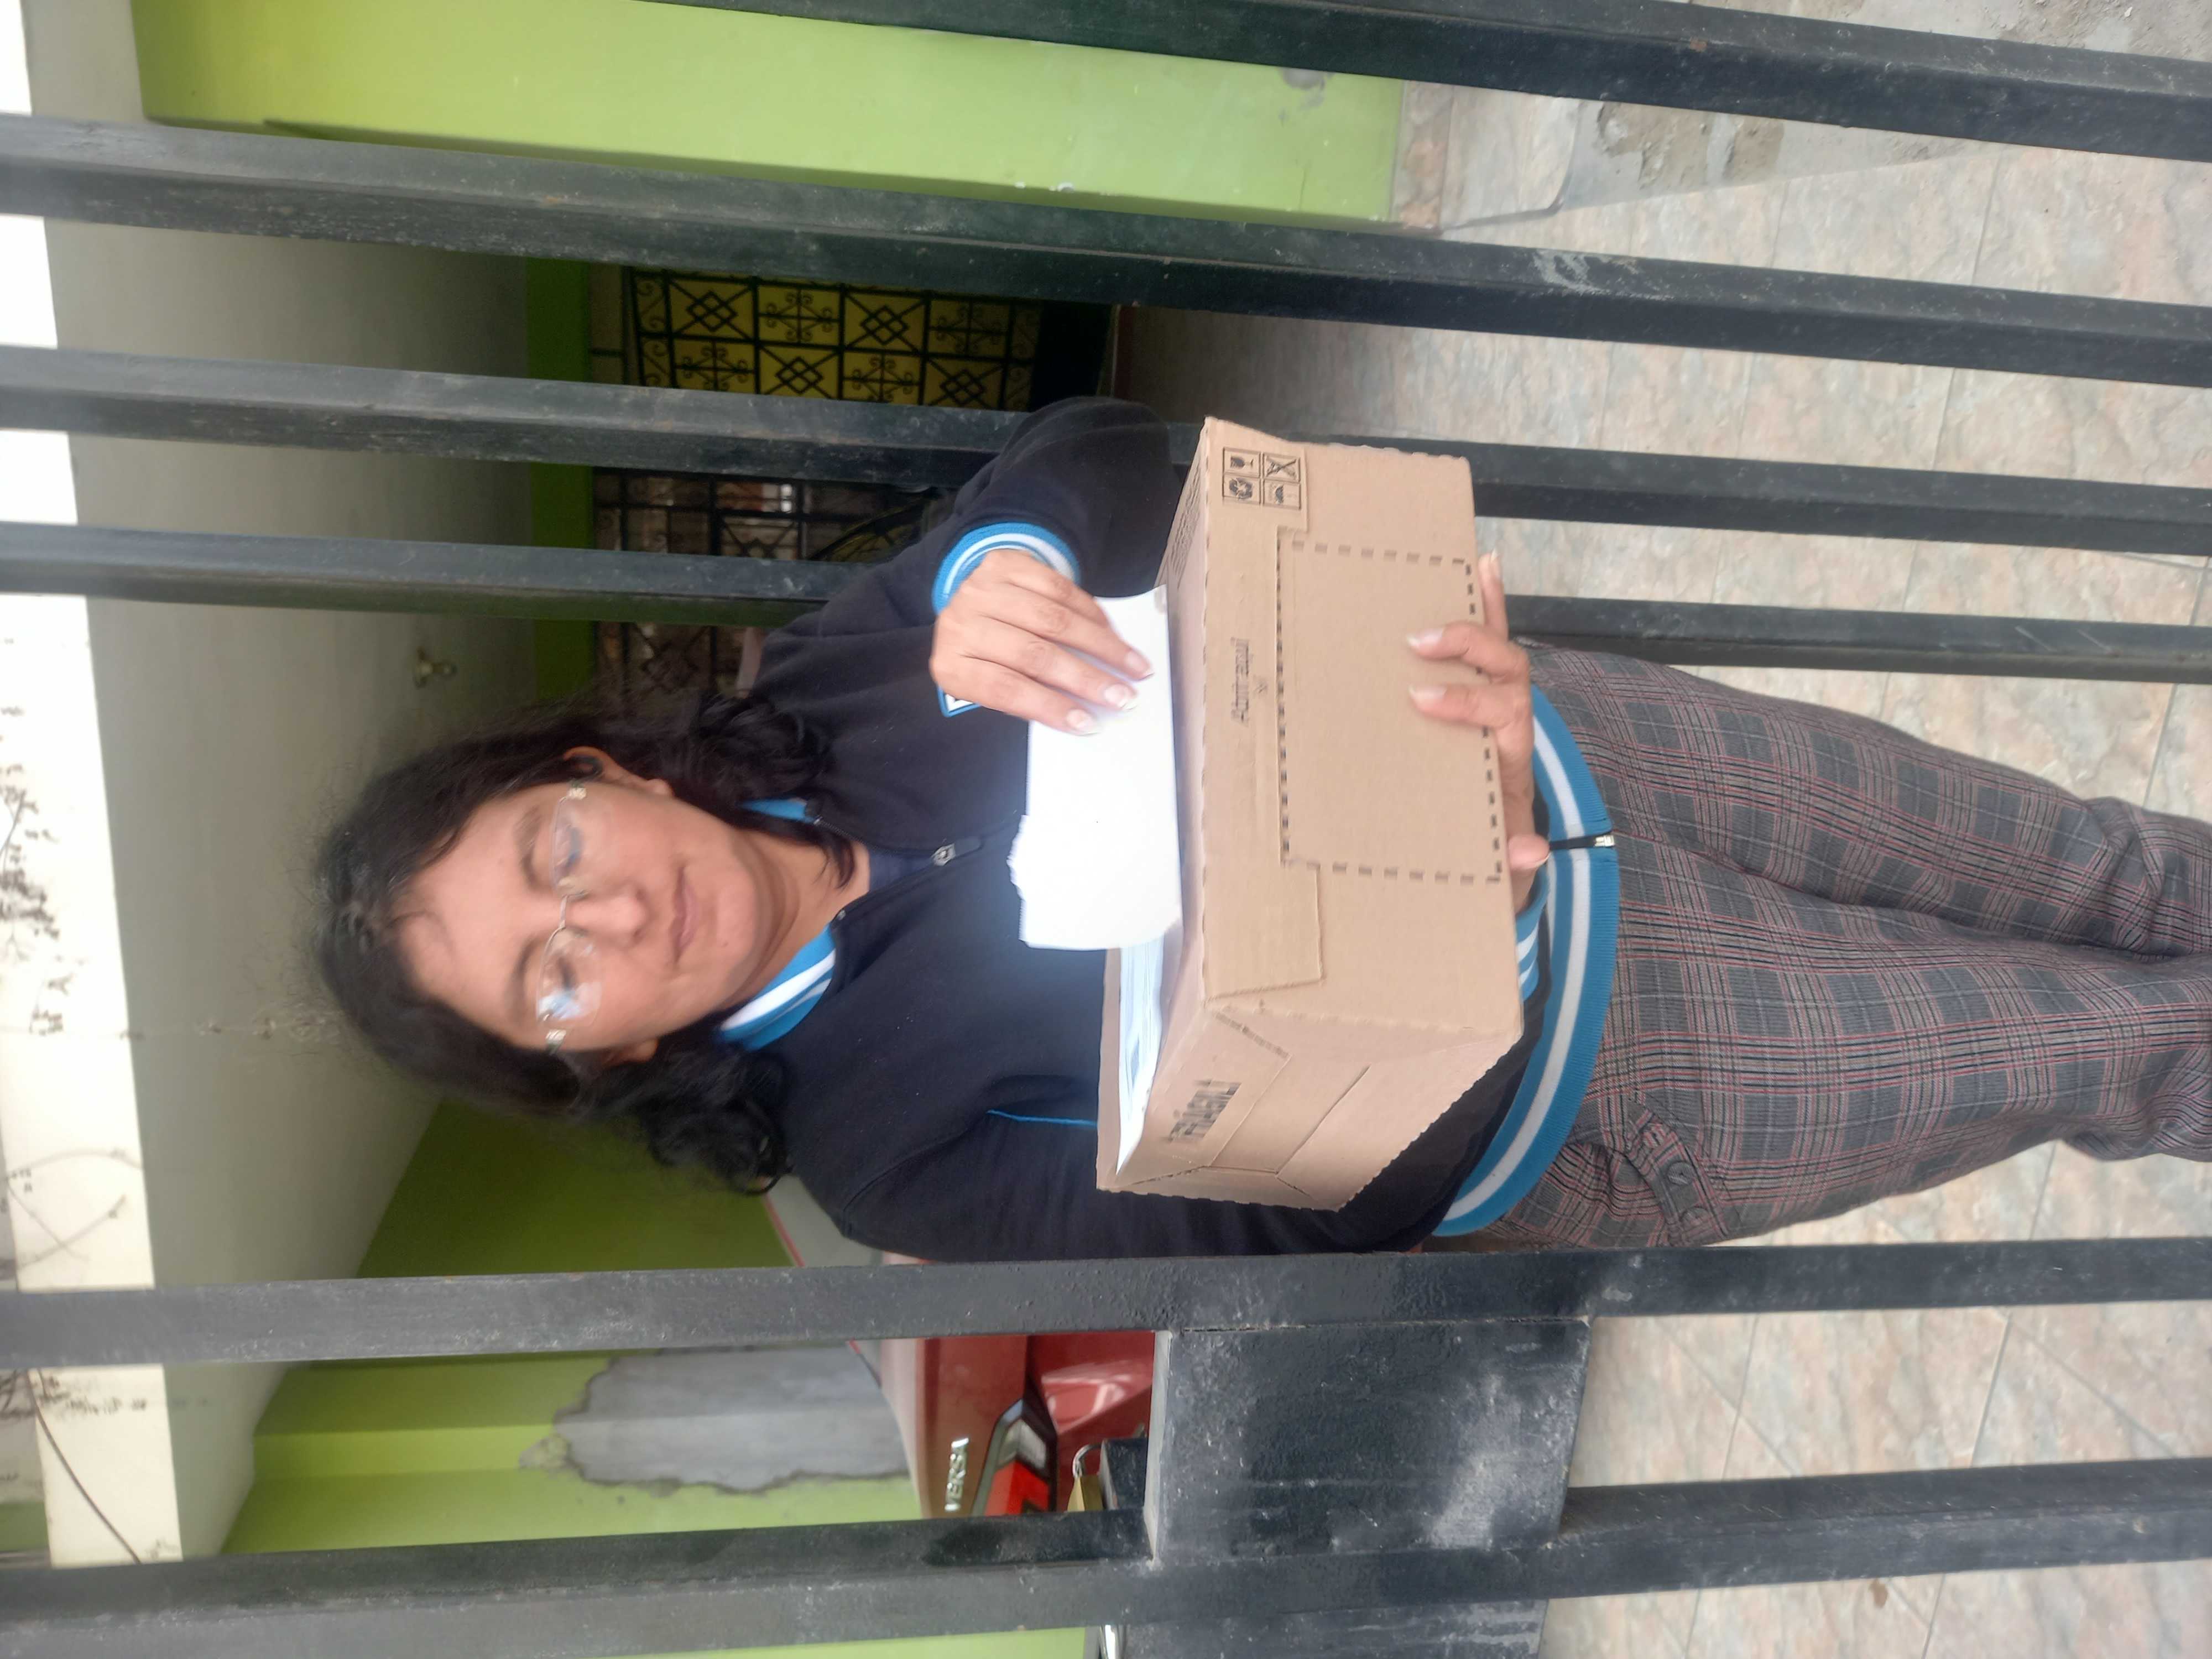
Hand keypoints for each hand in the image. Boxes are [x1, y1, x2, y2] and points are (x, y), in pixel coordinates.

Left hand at [930, 547, 1151, 732]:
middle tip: (1122, 696)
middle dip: (1085, 679)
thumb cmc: (987, 654)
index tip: (1088, 723)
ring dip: (1101, 645)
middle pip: (1032, 655)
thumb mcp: (992, 681)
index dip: (1049, 707)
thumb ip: (1027, 694)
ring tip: (1132, 665)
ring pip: (1052, 619)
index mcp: (952, 666)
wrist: (970, 602)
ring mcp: (980, 590)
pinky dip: (1091, 612)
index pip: (1004, 689)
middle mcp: (960, 625)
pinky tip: (1112, 632)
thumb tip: (1084, 708)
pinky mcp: (1003, 564)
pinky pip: (1058, 587)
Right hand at [1408, 553, 1549, 910]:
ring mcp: (1499, 711)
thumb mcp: (1504, 872)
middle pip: (1510, 669)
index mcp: (1513, 758)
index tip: (1421, 699)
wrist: (1501, 863)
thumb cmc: (1492, 859)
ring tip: (1473, 569)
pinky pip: (1489, 652)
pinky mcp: (1482, 702)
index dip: (1468, 700)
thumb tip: (1533, 850)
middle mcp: (1512, 726)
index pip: (1504, 711)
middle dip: (1471, 648)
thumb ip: (1516, 863)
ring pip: (1503, 651)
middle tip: (1420, 643)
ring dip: (1489, 611)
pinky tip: (1483, 569)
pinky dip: (1490, 609)